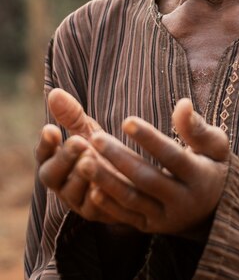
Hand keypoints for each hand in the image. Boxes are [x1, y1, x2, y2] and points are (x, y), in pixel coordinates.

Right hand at [37, 89, 119, 221]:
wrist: (129, 177)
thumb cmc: (101, 150)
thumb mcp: (88, 130)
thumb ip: (71, 115)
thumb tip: (54, 92)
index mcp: (55, 163)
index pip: (42, 155)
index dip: (45, 144)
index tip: (51, 128)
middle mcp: (62, 184)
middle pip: (52, 176)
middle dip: (64, 158)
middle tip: (78, 141)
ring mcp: (78, 201)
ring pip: (72, 193)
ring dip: (81, 176)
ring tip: (91, 158)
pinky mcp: (98, 213)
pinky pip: (96, 208)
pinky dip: (98, 197)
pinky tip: (105, 185)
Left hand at [77, 98, 229, 235]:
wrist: (214, 211)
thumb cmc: (212, 165)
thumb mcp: (215, 145)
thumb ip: (197, 127)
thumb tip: (183, 103)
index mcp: (199, 176)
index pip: (171, 156)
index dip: (149, 138)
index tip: (126, 120)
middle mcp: (182, 200)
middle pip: (147, 178)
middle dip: (119, 158)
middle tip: (95, 137)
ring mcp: (165, 218)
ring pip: (132, 199)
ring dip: (106, 181)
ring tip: (83, 162)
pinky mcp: (150, 228)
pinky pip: (125, 217)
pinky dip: (108, 204)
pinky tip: (90, 187)